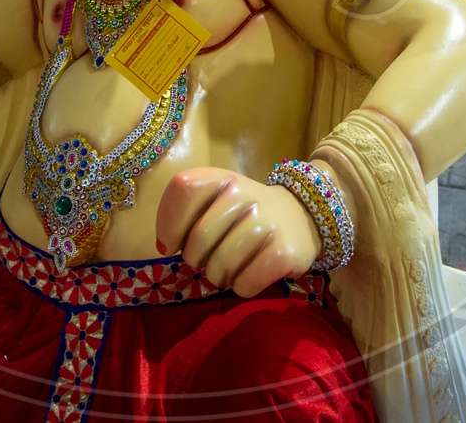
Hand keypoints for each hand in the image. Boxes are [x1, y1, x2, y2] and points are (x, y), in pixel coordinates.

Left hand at [156, 167, 320, 296]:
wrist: (301, 217)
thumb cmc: (245, 214)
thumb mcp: (217, 199)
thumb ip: (186, 213)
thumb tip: (164, 247)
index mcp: (222, 178)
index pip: (183, 189)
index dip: (169, 223)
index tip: (172, 244)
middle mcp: (245, 194)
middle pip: (197, 240)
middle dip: (196, 259)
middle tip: (210, 258)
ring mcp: (267, 222)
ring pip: (220, 266)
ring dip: (219, 276)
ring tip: (231, 267)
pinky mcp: (284, 252)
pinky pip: (244, 283)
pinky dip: (242, 286)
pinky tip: (251, 274)